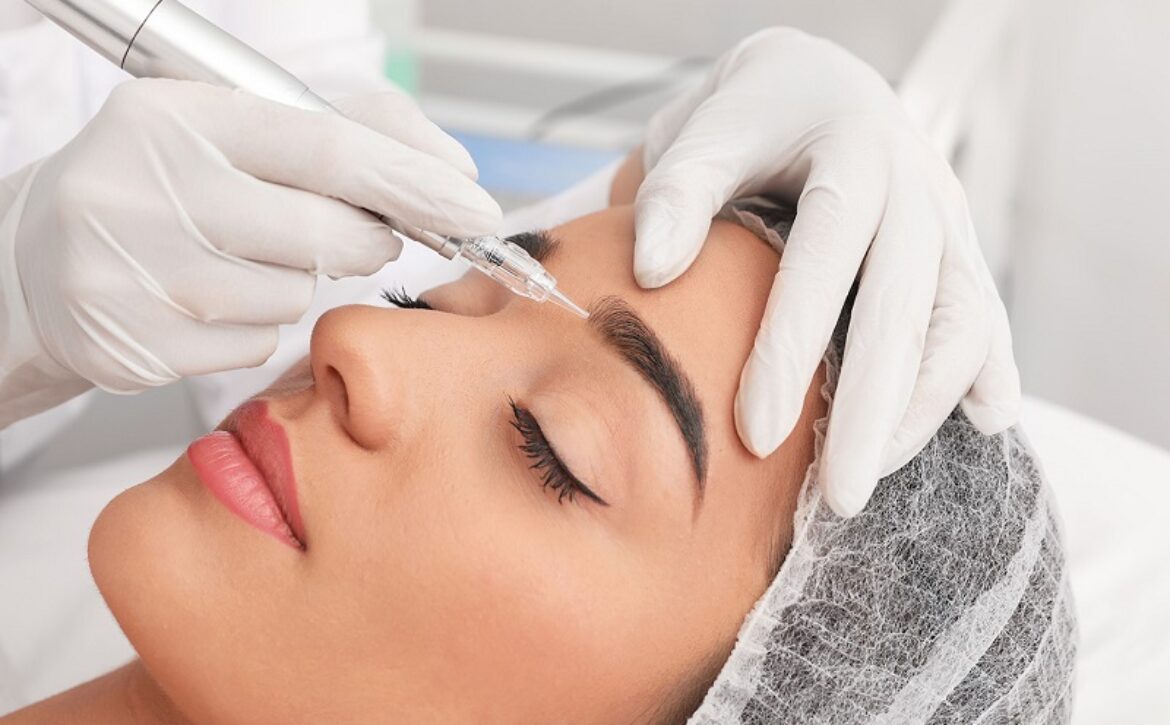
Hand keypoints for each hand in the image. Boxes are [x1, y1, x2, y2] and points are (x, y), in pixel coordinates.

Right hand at [2, 79, 499, 407]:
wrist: (37, 257)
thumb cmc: (163, 181)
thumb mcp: (238, 126)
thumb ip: (353, 128)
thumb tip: (452, 171)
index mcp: (180, 118)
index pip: (330, 150)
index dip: (415, 182)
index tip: (474, 208)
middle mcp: (146, 190)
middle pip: (328, 236)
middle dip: (366, 240)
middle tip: (353, 231)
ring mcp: (134, 274)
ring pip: (295, 297)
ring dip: (295, 281)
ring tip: (237, 254)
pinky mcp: (133, 346)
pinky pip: (254, 344)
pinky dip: (254, 324)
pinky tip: (207, 298)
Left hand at [631, 28, 1019, 515]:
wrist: (816, 84)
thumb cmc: (750, 118)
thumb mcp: (704, 131)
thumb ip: (678, 191)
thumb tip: (652, 272)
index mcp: (850, 150)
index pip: (826, 258)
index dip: (793, 348)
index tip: (757, 435)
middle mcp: (914, 186)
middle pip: (907, 308)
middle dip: (875, 412)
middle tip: (840, 498)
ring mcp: (946, 218)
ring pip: (961, 320)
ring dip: (925, 406)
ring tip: (875, 474)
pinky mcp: (960, 247)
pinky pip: (986, 312)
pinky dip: (987, 369)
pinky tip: (983, 422)